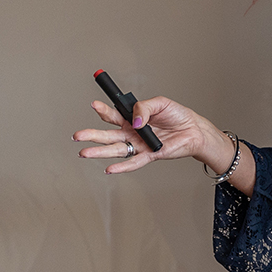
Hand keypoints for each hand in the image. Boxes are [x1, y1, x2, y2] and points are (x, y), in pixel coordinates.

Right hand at [72, 96, 222, 174]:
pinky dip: (121, 167)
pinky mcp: (149, 155)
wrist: (193, 130)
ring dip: (100, 151)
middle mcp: (132, 132)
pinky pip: (133, 162)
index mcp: (132, 118)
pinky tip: (109, 169)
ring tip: (84, 152)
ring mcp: (139, 144)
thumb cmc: (177, 115)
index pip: (113, 114)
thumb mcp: (160, 103)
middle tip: (77, 135)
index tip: (93, 104)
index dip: (103, 110)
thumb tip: (135, 121)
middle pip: (108, 134)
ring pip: (116, 149)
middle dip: (92, 135)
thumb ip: (144, 108)